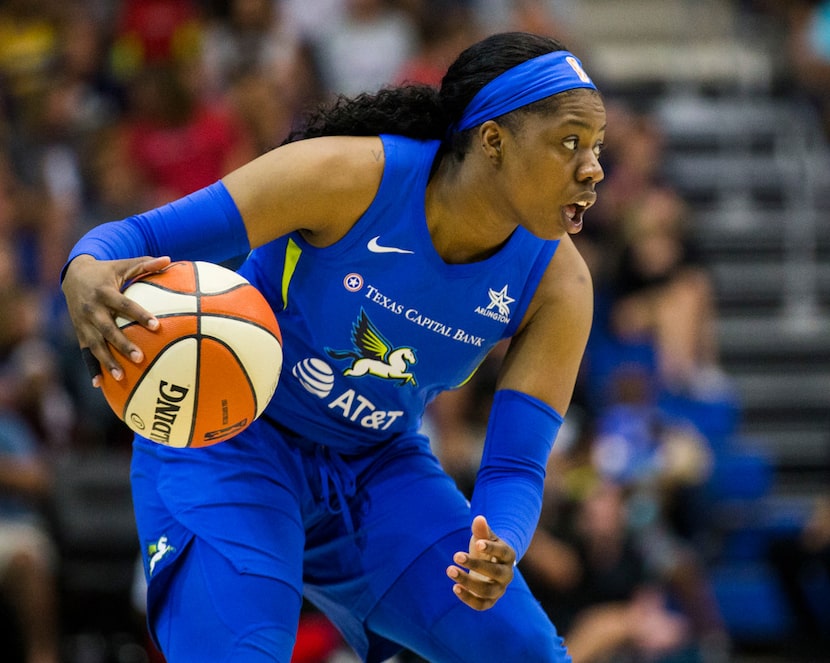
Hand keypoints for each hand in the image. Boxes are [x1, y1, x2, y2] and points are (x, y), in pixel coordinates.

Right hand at [62, 254, 170, 385]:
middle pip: (108, 329)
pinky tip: (99, 384)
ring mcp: (83, 323)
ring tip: (121, 377)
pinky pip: (85, 352)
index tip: (157, 326)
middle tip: (140, 357)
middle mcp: (92, 309)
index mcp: (104, 292)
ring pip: (95, 345)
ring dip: (107, 361)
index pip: (124, 305)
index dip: (140, 315)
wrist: (72, 275)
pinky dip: (91, 367)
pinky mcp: (79, 333)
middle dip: (122, 344)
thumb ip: (146, 264)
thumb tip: (169, 259)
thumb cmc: (107, 271)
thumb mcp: (124, 264)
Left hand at [446, 515, 514, 609]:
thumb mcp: (484, 538)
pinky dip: (468, 598)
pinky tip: (455, 587)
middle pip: (495, 572)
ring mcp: (499, 590)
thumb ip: (481, 530)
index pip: (503, 552)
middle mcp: (507, 575)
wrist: (489, 567)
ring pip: (486, 590)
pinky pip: (481, 605)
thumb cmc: (485, 549)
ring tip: (449, 570)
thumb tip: (479, 518)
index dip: (491, 548)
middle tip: (455, 555)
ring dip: (467, 581)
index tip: (477, 543)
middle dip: (475, 565)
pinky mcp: (490, 601)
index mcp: (508, 556)